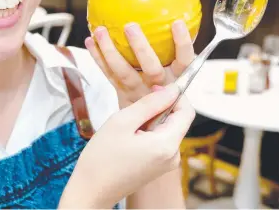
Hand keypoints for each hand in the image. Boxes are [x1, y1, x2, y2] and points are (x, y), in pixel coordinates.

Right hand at [59, 85, 194, 207]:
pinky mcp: (158, 166)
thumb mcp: (123, 121)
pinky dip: (146, 130)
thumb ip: (150, 103)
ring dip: (150, 119)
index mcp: (167, 145)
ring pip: (166, 128)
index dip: (174, 94)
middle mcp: (173, 156)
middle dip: (158, 108)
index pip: (187, 111)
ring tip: (127, 125)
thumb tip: (171, 89)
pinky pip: (159, 139)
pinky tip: (127, 135)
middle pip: (177, 119)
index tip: (153, 88)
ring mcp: (166, 163)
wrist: (91, 190)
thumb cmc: (102, 157)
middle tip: (133, 108)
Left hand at [85, 20, 194, 107]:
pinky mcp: (121, 92)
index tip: (177, 23)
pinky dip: (97, 57)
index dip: (182, 43)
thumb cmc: (165, 94)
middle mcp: (158, 86)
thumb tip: (179, 17)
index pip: (184, 60)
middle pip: (151, 67)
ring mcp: (137, 90)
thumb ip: (178, 56)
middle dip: (141, 47)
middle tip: (130, 26)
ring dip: (110, 49)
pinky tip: (90, 41)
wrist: (148, 128)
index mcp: (176, 79)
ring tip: (100, 31)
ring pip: (123, 70)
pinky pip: (108, 74)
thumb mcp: (178, 79)